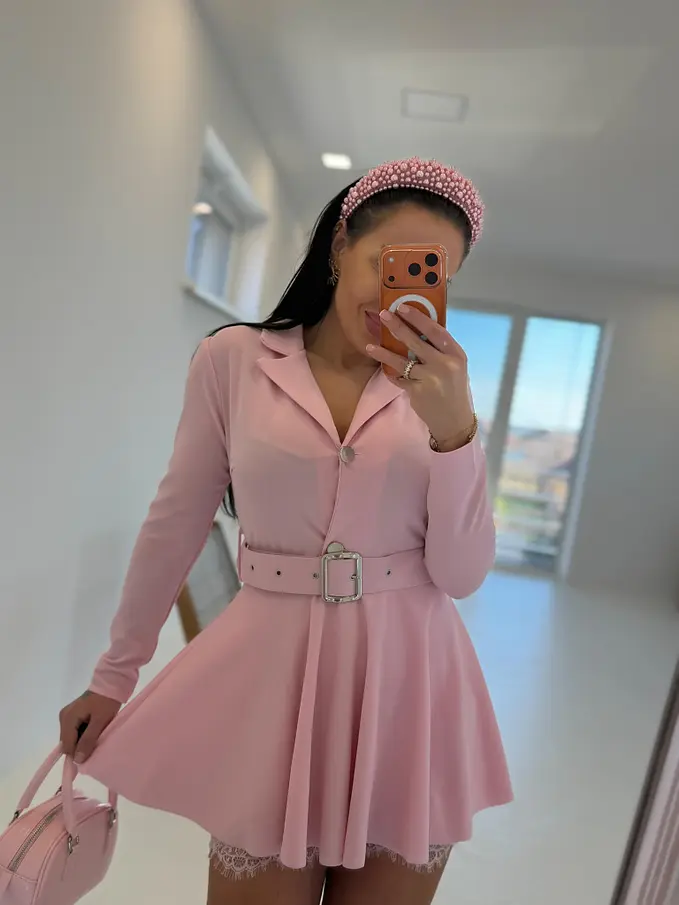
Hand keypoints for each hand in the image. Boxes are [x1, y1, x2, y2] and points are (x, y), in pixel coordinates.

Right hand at [59, 691, 120, 763]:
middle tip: (96, 744)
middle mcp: (63, 717)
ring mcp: (67, 715)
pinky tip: (94, 732)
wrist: (111, 684)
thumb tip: (77, 760)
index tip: (91, 755)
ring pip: (72, 738)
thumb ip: (88, 740)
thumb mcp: (99, 722)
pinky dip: (83, 734)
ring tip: (96, 736)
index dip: (77, 754)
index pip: (67, 746)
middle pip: (68, 742)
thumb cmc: (106, 702)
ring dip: (82, 741)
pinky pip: (75, 731)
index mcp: (67, 719)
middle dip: (80, 747)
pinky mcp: (73, 715)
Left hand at [366, 305, 474, 450]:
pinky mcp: (417, 391)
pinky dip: (391, 373)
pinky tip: (384, 368)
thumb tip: (418, 328)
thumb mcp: (455, 366)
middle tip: (383, 315)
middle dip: (398, 327)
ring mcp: (430, 379)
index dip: (419, 318)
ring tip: (370, 346)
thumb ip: (440, 350)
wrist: (454, 420)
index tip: (403, 307)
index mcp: (456, 354)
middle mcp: (444, 364)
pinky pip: (399, 378)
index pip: (436, 331)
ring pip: (401, 361)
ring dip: (384, 353)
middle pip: (416, 342)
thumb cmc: (454, 389)